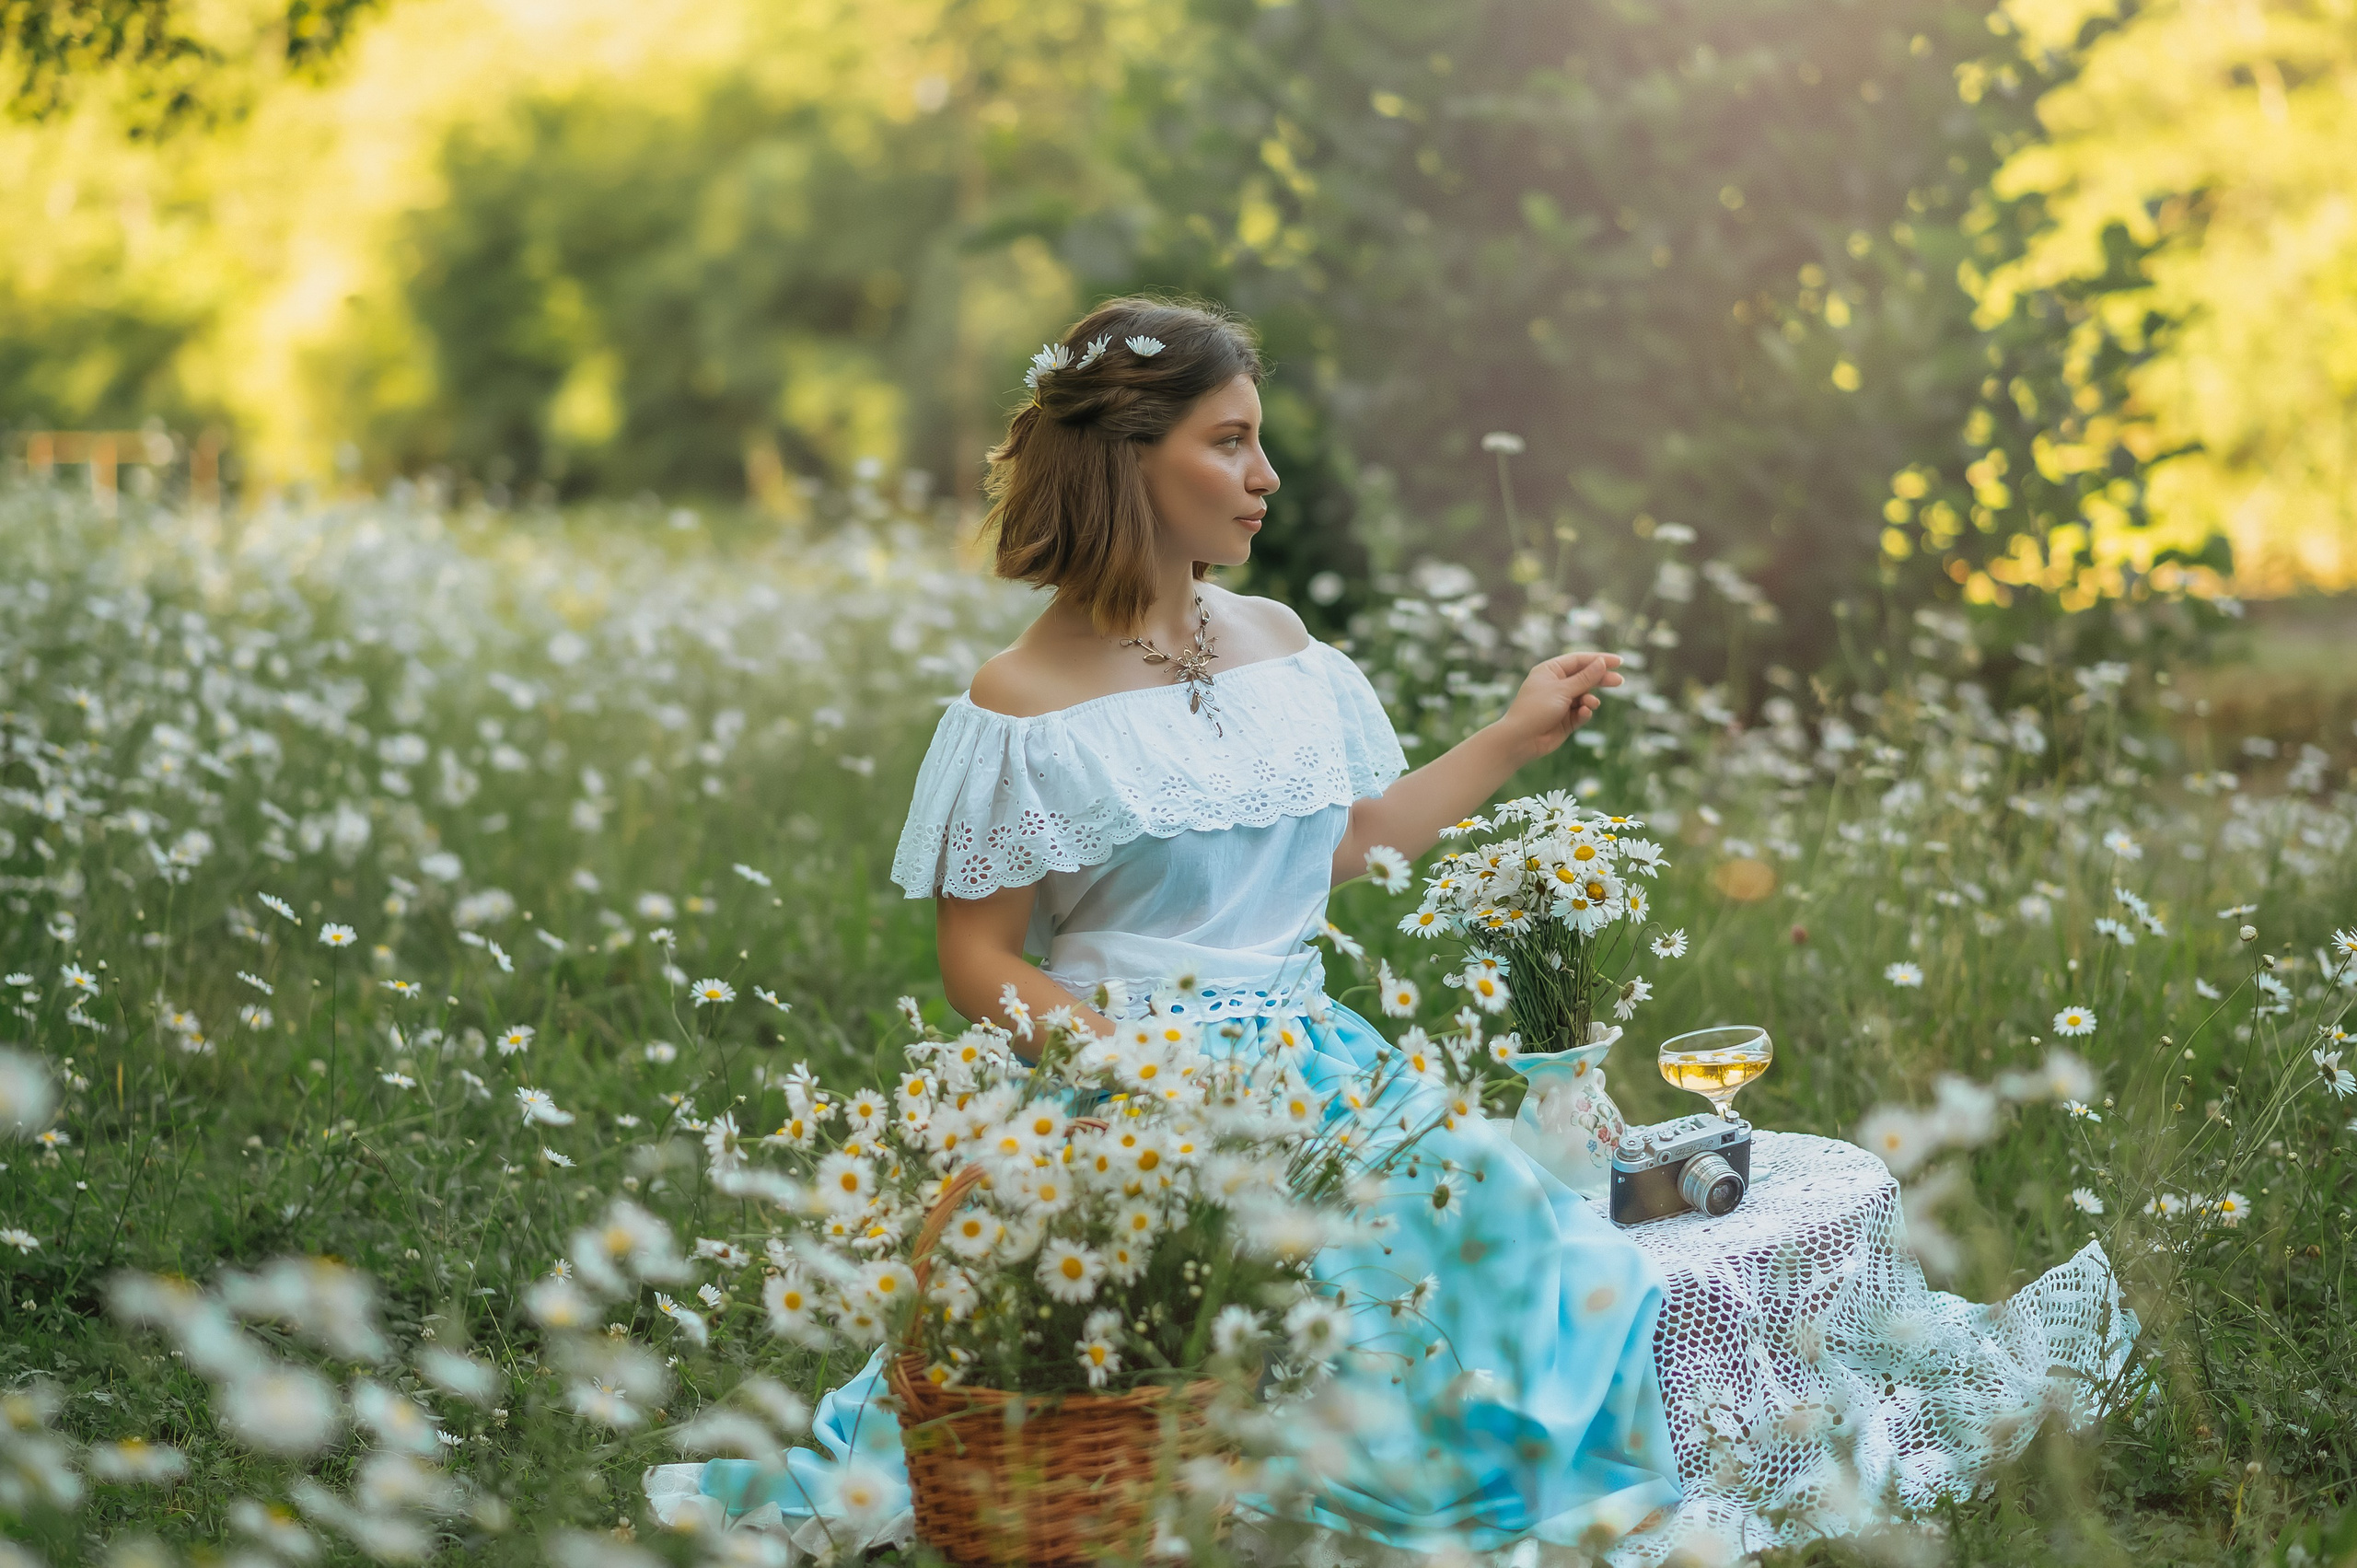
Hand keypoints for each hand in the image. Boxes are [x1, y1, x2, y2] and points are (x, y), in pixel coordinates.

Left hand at [1493, 652, 1622, 764]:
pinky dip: (1584, 713)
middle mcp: (1555, 684)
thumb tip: (1601, 663)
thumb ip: (1584, 678)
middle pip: (1584, 677)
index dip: (1599, 660)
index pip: (1579, 660)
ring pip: (1584, 696)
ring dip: (1590, 700)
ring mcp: (1560, 702)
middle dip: (1601, 679)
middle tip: (1619, 681)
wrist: (1521, 740)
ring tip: (1590, 704)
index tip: (1619, 662)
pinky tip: (1583, 714)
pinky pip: (1581, 712)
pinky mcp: (1565, 720)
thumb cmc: (1536, 709)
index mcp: (1550, 671)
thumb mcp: (1562, 690)